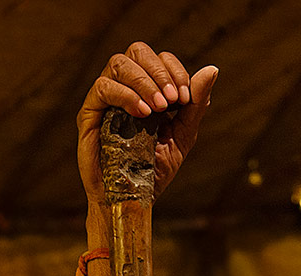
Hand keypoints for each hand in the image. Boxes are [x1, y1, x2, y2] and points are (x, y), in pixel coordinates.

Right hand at [76, 43, 218, 244]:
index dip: (174, 70)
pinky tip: (142, 114)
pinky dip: (126, 95)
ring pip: (118, 64)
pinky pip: (103, 88)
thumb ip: (195, 105)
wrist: (132, 200)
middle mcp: (124, 88)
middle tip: (172, 100)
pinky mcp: (89, 114)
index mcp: (147, 90)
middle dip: (160, 71)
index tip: (184, 99)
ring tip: (158, 107)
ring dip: (144, 81)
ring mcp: (105, 99)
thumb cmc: (154, 170)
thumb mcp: (182, 136)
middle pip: (137, 50)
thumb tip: (212, 69)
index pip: (159, 58)